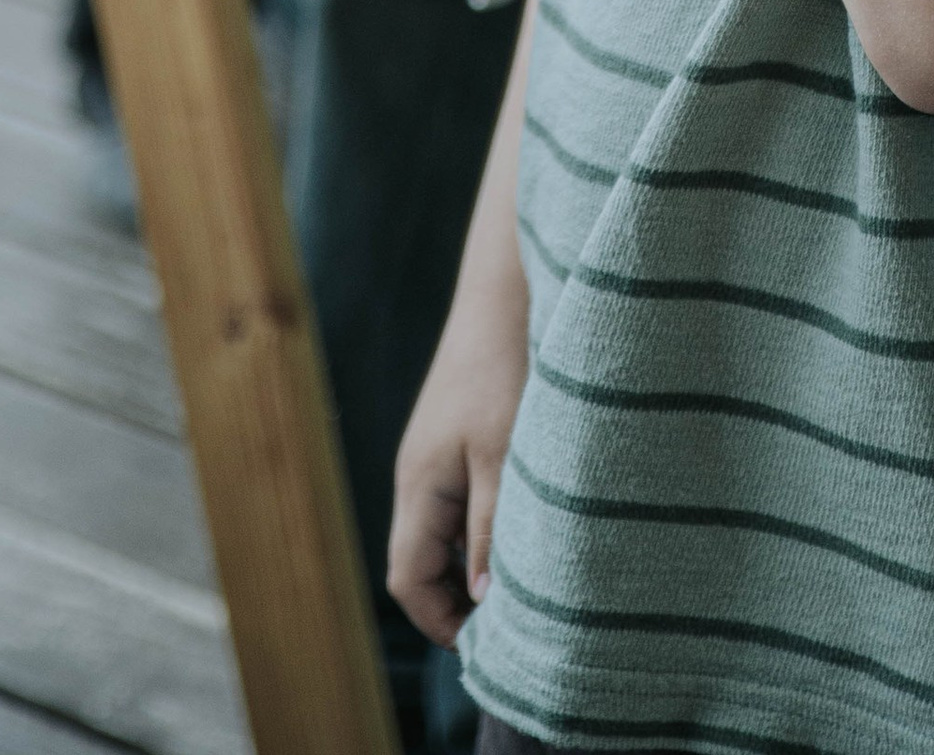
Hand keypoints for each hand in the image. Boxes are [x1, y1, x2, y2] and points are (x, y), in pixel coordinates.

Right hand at [386, 280, 528, 646]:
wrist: (506, 291)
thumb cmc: (506, 370)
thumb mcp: (505, 458)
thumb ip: (490, 531)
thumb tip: (481, 603)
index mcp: (418, 486)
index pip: (408, 579)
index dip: (441, 621)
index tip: (489, 642)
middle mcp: (417, 476)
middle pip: (421, 563)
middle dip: (457, 601)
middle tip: (514, 621)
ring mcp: (435, 456)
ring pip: (443, 535)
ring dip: (474, 565)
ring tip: (526, 582)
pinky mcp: (456, 439)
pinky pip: (459, 505)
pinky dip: (483, 529)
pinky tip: (524, 528)